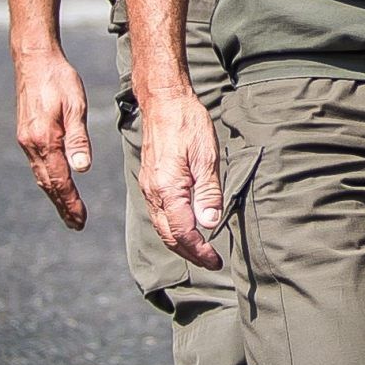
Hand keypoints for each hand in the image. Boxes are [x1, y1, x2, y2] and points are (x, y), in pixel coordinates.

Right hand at [11, 41, 93, 229]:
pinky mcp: (26, 135)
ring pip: (41, 176)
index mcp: (44, 140)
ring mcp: (26, 140)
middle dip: (63, 205)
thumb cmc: (59, 80)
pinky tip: (56, 185)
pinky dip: (48, 179)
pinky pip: (37, 165)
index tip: (80, 220)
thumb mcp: (75, 106)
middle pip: (48, 183)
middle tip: (76, 224)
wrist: (34, 60)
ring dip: (55, 195)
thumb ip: (78, 139)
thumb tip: (82, 169)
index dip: (70, 202)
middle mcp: (31, 144)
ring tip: (69, 211)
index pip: (59, 180)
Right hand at [138, 84, 224, 269]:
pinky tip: (186, 229)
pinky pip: (159, 214)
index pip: (183, 231)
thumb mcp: (206, 156)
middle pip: (169, 235)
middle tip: (211, 262)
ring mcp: (149, 188)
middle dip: (190, 253)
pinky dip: (172, 228)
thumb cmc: (188, 124)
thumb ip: (208, 192)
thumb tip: (210, 224)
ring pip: (162, 226)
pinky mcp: (150, 182)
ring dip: (180, 243)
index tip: (216, 260)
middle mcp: (153, 192)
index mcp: (167, 188)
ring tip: (201, 252)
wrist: (163, 102)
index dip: (200, 250)